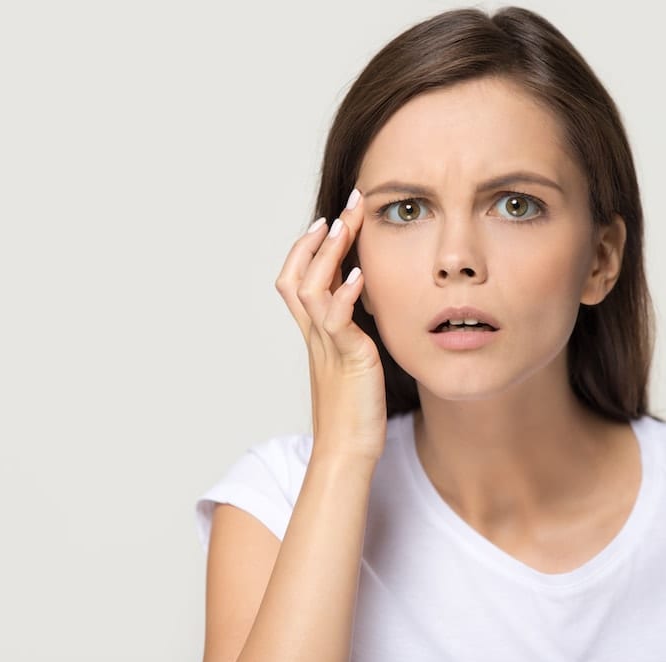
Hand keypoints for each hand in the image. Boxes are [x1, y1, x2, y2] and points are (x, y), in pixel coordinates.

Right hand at [275, 188, 387, 462]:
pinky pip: (337, 322)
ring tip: (346, 226)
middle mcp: (315, 336)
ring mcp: (327, 347)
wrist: (346, 453)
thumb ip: (353, 337)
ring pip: (311, 289)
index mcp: (315, 335)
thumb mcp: (352, 365)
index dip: (307, 248)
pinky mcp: (346, 361)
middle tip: (345, 205)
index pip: (297, 280)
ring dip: (328, 254)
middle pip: (299, 274)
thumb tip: (368, 314)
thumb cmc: (353, 414)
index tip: (329, 220)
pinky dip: (345, 296)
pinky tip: (359, 276)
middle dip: (320, 236)